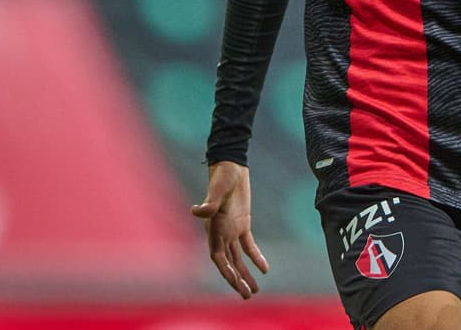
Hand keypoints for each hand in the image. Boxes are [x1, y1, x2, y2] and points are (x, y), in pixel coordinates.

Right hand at [190, 161, 268, 298]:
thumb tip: (196, 211)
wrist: (231, 165)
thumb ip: (210, 203)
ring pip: (237, 258)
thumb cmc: (222, 176)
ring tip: (254, 291)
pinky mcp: (242, 223)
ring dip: (245, 274)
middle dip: (236, 280)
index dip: (225, 271)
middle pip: (228, 263)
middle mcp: (221, 232)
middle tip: (247, 295)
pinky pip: (248, 245)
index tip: (235, 282)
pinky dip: (256, 257)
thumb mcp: (217, 190)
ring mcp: (231, 229)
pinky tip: (264, 269)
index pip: (218, 257)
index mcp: (213, 228)